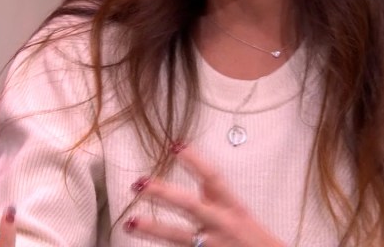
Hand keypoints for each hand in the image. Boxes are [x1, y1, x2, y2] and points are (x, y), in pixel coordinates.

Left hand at [125, 145, 283, 246]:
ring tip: (130, 222)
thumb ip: (216, 197)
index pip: (213, 179)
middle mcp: (221, 224)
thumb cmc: (253, 238)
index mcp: (232, 208)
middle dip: (164, 194)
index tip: (175, 146)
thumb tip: (196, 175)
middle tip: (139, 183)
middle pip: (190, 205)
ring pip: (178, 236)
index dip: (195, 161)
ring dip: (153, 228)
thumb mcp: (238, 212)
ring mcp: (212, 246)